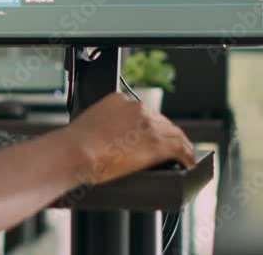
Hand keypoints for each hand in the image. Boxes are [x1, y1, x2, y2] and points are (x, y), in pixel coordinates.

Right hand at [61, 92, 194, 184]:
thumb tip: (108, 140)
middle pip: (160, 121)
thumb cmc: (75, 144)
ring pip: (174, 134)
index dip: (147, 125)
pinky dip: (186, 156)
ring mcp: (149, 125)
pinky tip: (187, 163)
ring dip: (180, 145)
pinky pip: (181, 149)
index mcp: (118, 99)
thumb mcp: (88, 125)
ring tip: (184, 155)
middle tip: (168, 148)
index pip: (141, 111)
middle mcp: (137, 108)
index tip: (147, 134)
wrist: (76, 152)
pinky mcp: (158, 144)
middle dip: (165, 134)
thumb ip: (103, 125)